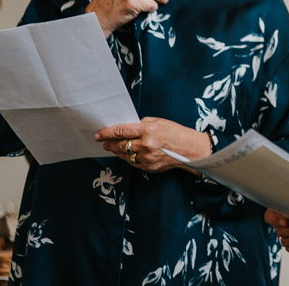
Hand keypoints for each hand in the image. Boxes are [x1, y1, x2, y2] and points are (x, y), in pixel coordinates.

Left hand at [94, 117, 210, 172]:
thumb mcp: (159, 122)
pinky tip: (127, 153)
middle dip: (109, 143)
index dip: (107, 132)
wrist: (190, 150)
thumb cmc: (176, 132)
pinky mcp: (148, 167)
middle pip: (119, 145)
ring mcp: (146, 158)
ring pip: (123, 155)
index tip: (98, 134)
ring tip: (113, 147)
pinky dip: (128, 157)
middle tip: (104, 142)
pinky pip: (132, 162)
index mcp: (148, 130)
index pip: (121, 131)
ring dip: (116, 151)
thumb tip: (127, 128)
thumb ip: (142, 124)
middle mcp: (145, 145)